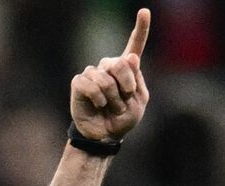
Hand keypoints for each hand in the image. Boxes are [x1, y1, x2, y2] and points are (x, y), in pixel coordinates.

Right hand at [70, 8, 151, 142]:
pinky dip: (99, 100)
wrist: (106, 135)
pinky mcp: (79, 82)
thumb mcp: (138, 102)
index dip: (140, 29)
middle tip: (124, 100)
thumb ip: (136, 79)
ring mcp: (93, 73)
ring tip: (110, 107)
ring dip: (113, 100)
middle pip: (119, 63)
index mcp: (126, 70)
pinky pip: (92, 86)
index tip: (144, 11)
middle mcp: (108, 67)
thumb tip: (130, 56)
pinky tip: (98, 105)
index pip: (134, 46)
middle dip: (126, 86)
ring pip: (106, 79)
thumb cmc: (122, 119)